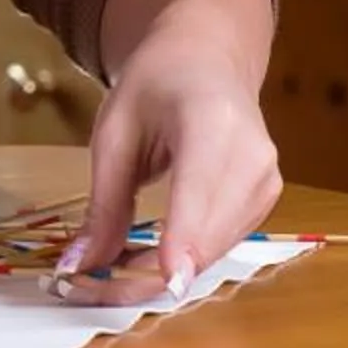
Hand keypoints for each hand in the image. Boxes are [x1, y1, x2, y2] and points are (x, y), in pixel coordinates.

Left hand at [57, 0, 283, 307]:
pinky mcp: (267, 200)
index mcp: (212, 123)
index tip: (162, 282)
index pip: (199, 192)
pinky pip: (222, 244)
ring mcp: (268, 181)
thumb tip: (80, 267)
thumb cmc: (155, 85)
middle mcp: (253, 156)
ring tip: (108, 273)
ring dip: (162, 273)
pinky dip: (183, 258)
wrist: (208, 58)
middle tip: (88, 289)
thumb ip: (104, 204)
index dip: (181, 241)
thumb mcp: (113, 134)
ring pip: (214, 251)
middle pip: (207, 236)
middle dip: (148, 274)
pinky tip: (148, 256)